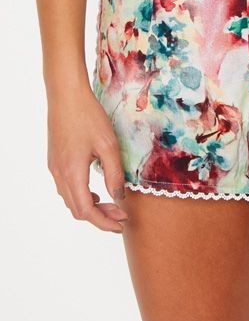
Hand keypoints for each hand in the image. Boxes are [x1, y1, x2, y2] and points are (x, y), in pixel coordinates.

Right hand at [47, 84, 128, 232]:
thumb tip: (119, 196)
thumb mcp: (108, 145)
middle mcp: (60, 174)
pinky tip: (96, 190)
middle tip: (121, 215)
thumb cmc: (89, 116)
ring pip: (70, 200)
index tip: (121, 225)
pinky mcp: (54, 161)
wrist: (66, 95)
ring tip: (112, 204)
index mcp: (73, 173)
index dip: (104, 222)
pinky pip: (66, 188)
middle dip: (100, 217)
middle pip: (77, 209)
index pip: (86, 211)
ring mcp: (54, 168)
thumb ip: (114, 174)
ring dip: (90, 206)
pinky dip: (81, 195)